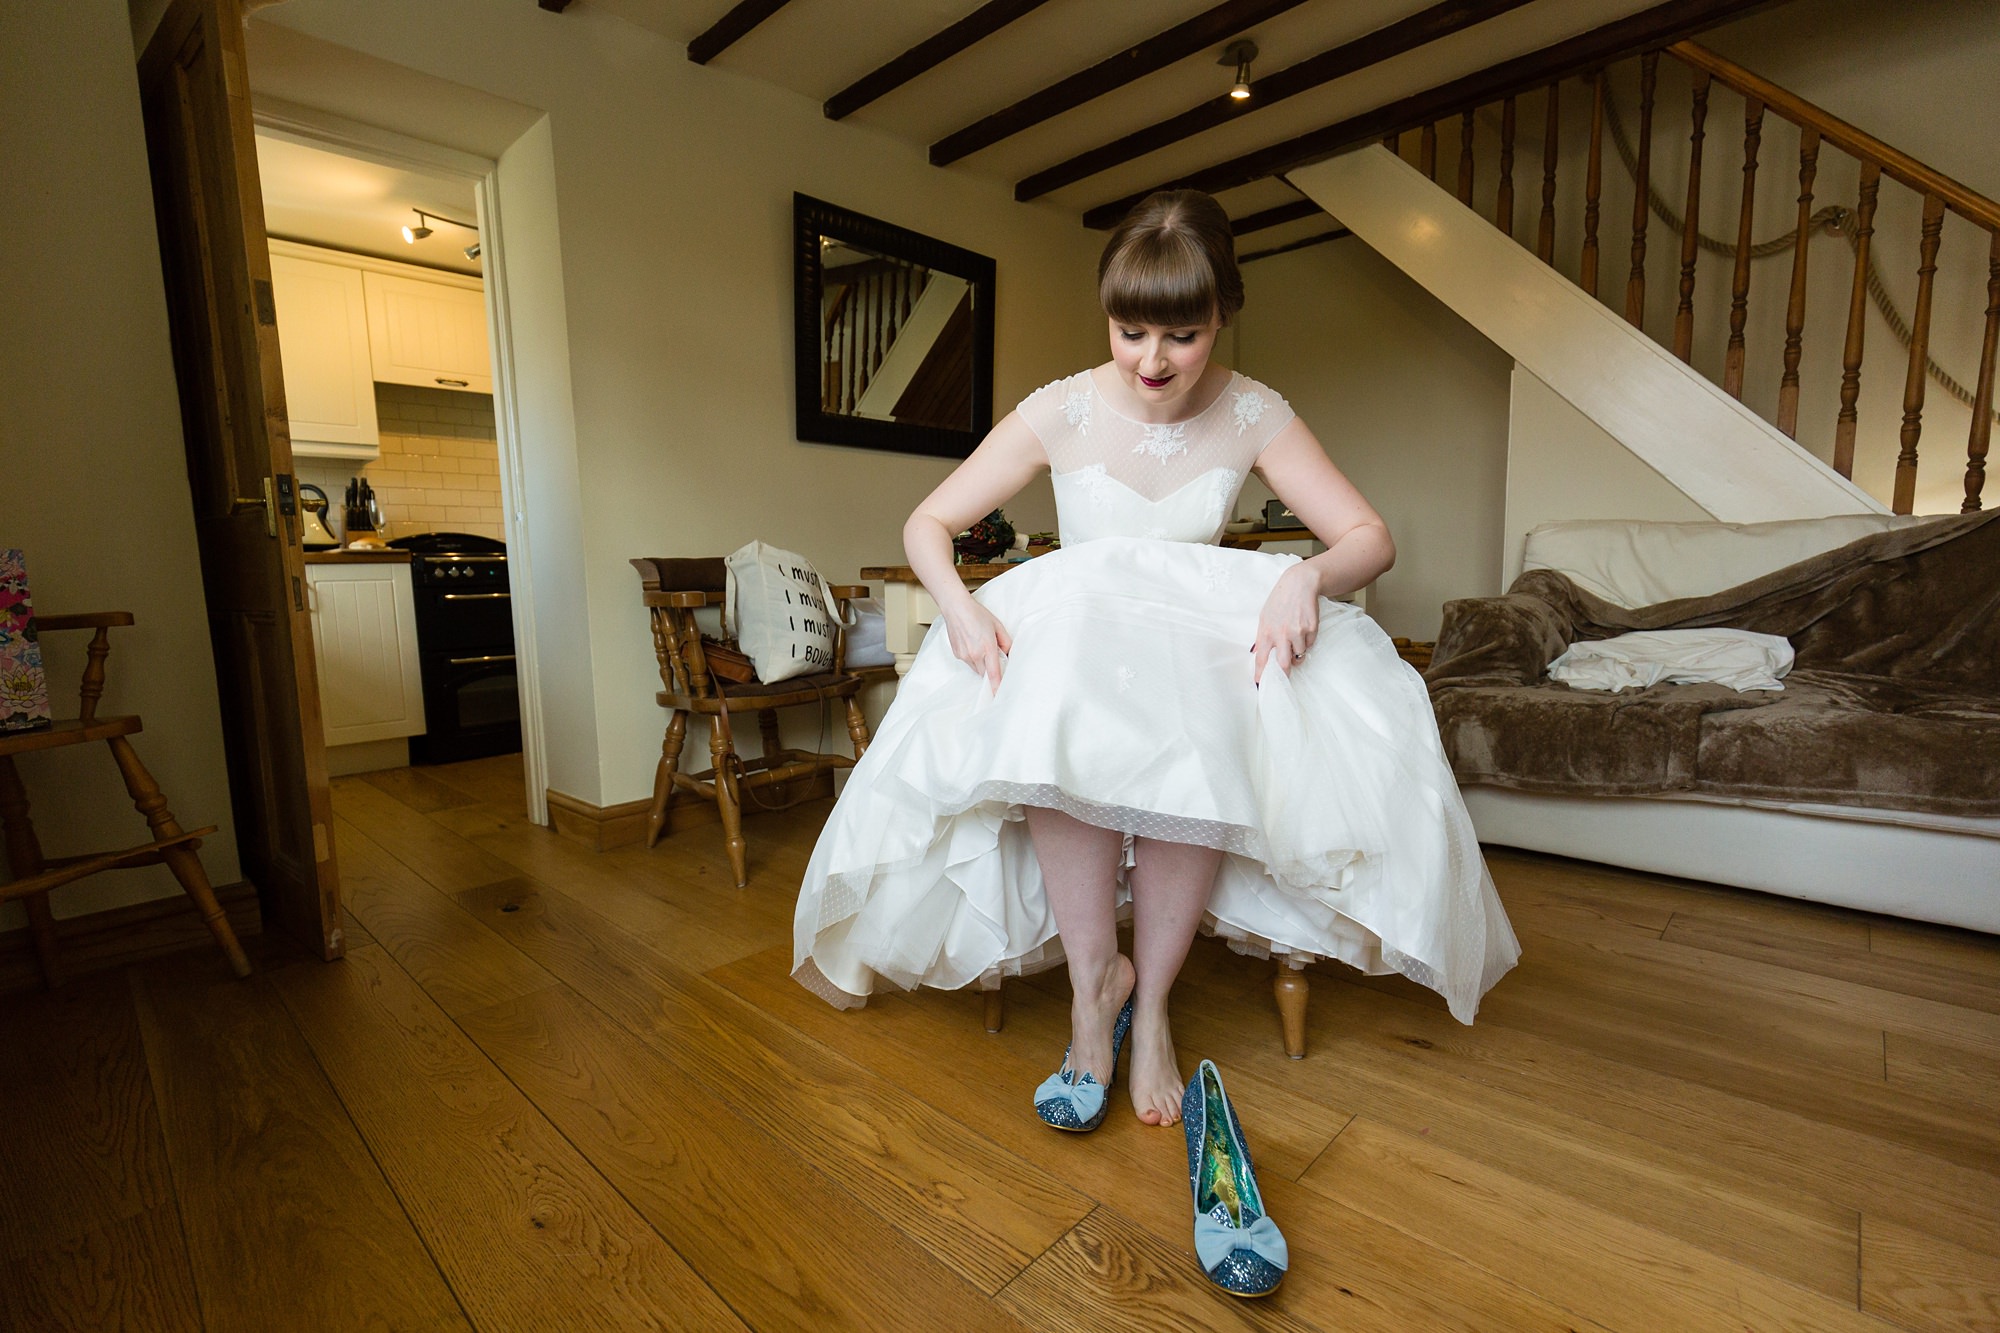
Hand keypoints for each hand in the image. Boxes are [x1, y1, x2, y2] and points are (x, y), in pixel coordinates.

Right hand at [941, 597, 1011, 691]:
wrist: (956, 608)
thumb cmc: (976, 614)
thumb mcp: (997, 626)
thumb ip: (1005, 642)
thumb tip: (1007, 653)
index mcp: (987, 647)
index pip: (993, 672)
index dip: (996, 686)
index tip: (998, 695)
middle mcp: (974, 654)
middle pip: (985, 674)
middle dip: (990, 671)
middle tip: (994, 657)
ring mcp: (964, 655)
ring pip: (976, 669)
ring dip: (981, 664)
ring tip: (981, 646)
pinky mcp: (957, 654)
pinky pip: (968, 662)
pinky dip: (973, 658)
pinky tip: (972, 643)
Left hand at [1253, 565, 1320, 683]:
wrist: (1299, 585)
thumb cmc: (1280, 601)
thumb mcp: (1265, 617)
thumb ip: (1262, 636)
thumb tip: (1257, 653)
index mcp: (1265, 632)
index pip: (1261, 659)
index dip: (1260, 674)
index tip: (1259, 684)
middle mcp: (1280, 634)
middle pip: (1283, 664)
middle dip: (1284, 674)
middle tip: (1284, 678)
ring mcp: (1296, 633)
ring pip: (1299, 656)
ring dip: (1298, 654)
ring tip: (1295, 640)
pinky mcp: (1310, 630)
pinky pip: (1309, 645)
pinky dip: (1307, 642)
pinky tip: (1303, 628)